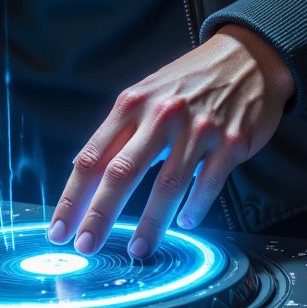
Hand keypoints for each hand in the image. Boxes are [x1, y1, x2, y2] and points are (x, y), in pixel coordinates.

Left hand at [47, 25, 294, 257]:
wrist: (247, 57)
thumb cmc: (190, 82)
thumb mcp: (147, 94)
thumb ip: (120, 132)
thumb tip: (85, 171)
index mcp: (132, 104)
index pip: (92, 156)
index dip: (72, 197)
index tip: (59, 228)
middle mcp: (161, 115)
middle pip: (121, 172)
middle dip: (99, 215)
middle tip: (86, 246)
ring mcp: (197, 129)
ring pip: (166, 185)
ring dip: (149, 224)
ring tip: (138, 249)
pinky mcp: (230, 143)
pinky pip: (208, 184)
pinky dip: (194, 208)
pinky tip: (185, 222)